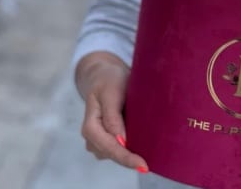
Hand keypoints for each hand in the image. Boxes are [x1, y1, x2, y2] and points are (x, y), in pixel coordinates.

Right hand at [75, 51, 148, 172]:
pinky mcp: (108, 139)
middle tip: (149, 163)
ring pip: (116, 154)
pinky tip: (142, 143)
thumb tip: (121, 141)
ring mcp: (99, 141)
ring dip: (130, 153)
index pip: (109, 147)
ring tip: (147, 147)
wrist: (104, 76)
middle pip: (112, 154)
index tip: (143, 165)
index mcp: (90, 126)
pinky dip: (130, 148)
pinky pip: (119, 149)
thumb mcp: (111, 92)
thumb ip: (113, 117)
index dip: (125, 157)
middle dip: (130, 159)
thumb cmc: (109, 80)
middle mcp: (92, 138)